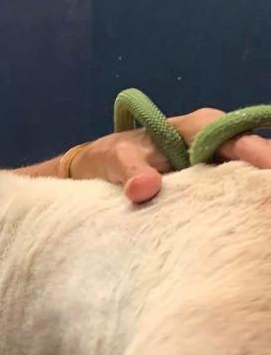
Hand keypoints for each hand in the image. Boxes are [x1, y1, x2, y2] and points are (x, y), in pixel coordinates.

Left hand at [73, 107, 270, 203]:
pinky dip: (239, 207)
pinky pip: (231, 196)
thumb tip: (145, 188)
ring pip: (245, 179)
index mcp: (198, 127)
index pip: (236, 138)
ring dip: (254, 194)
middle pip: (251, 159)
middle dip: (262, 179)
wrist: (101, 169)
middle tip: (268, 205)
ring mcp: (215, 167)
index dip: (256, 153)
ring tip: (260, 218)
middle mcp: (215, 144)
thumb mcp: (115, 157)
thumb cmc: (111, 156)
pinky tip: (246, 227)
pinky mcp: (209, 189)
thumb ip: (130, 169)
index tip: (268, 170)